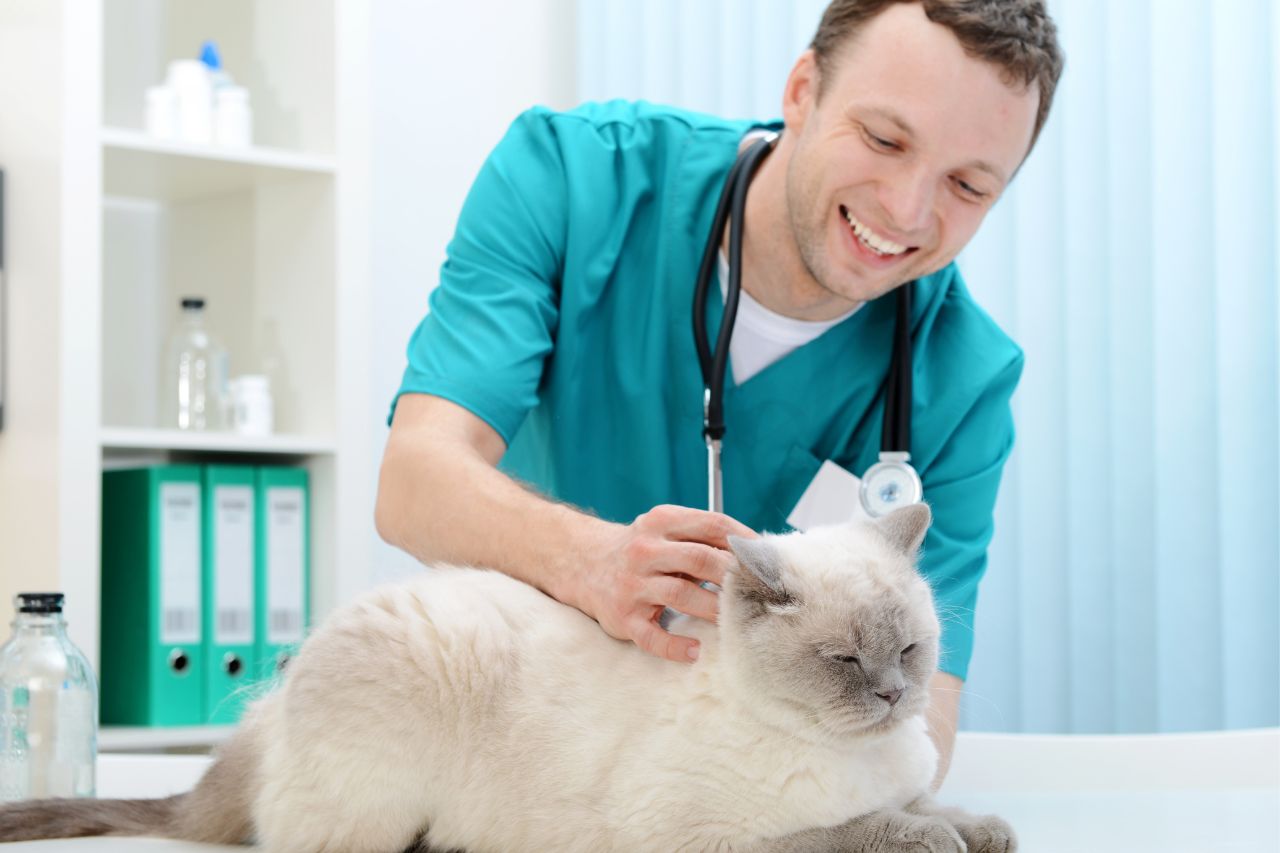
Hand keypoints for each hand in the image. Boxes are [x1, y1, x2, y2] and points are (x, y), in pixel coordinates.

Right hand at [566, 504, 755, 663]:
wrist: (583, 563)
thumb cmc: (640, 549)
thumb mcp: (664, 529)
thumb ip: (701, 536)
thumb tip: (753, 552)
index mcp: (661, 522)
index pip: (712, 525)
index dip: (743, 541)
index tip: (764, 557)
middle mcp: (645, 550)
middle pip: (701, 559)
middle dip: (734, 575)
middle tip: (758, 590)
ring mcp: (633, 585)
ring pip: (681, 595)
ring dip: (714, 608)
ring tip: (735, 618)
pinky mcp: (624, 617)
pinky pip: (652, 636)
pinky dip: (675, 646)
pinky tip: (695, 650)